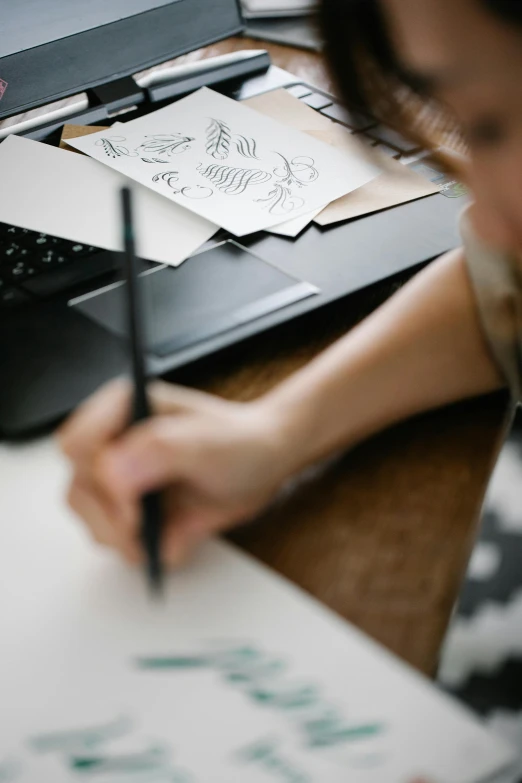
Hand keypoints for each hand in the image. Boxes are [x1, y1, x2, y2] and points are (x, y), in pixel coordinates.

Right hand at [59, 379, 290, 566]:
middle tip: (147, 527)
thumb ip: (157, 450)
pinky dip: (141, 547)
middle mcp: (114, 442)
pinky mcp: (132, 508)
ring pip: (90, 518)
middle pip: (79, 489)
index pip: (76, 445)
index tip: (134, 504)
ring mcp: (119, 478)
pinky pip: (116, 539)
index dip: (98, 478)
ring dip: (123, 537)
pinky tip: (173, 535)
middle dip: (111, 517)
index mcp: (123, 409)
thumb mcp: (207, 441)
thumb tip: (112, 473)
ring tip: (165, 531)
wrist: (265, 463)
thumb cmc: (241, 441)